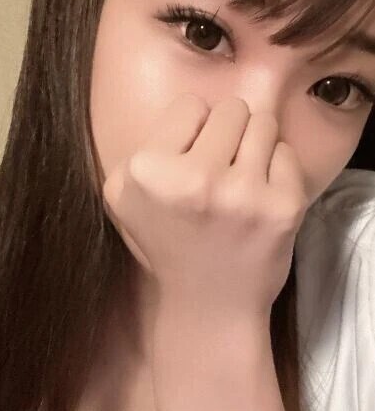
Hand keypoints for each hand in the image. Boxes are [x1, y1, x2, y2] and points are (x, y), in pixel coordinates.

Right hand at [102, 94, 309, 319]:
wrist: (207, 305)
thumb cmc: (166, 241)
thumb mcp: (124, 195)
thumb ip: (146, 145)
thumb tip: (194, 108)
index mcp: (147, 172)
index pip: (191, 105)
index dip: (192, 133)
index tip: (188, 165)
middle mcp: (193, 180)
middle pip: (232, 108)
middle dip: (228, 135)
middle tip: (219, 173)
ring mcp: (242, 194)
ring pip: (264, 123)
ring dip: (254, 147)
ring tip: (240, 182)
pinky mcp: (282, 207)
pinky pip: (287, 153)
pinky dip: (276, 171)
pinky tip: (258, 200)